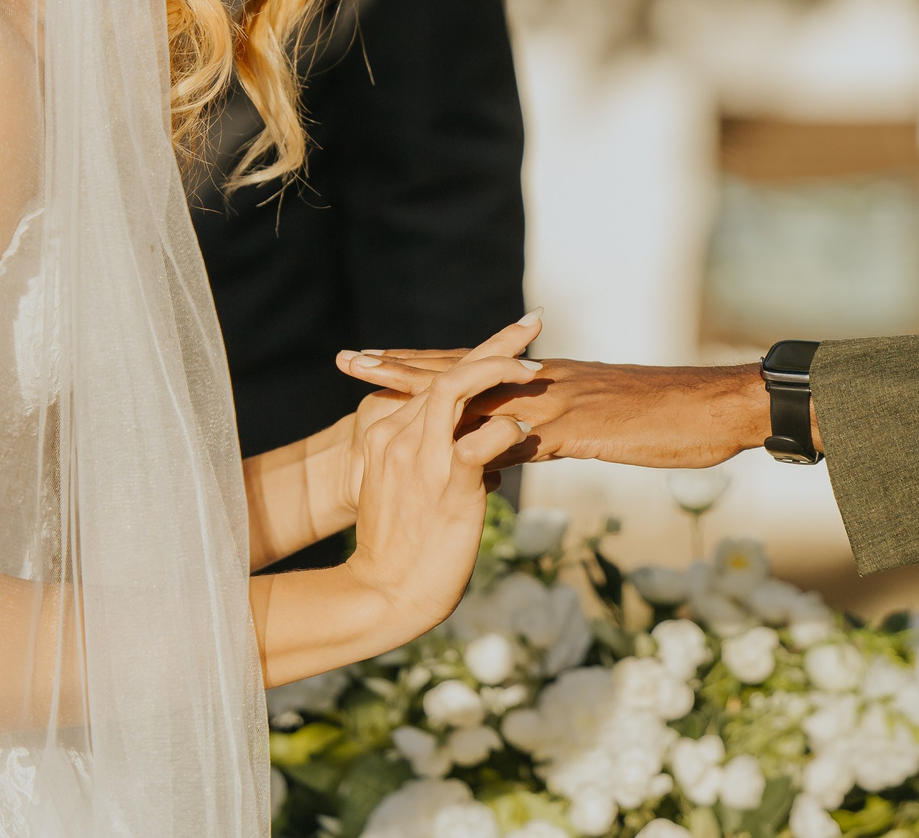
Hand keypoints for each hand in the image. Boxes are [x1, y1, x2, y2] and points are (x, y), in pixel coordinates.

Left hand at [337, 350, 774, 470]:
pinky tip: (450, 449)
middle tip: (348, 361)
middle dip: (401, 368)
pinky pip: (524, 434)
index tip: (371, 362)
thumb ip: (550, 431)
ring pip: (480, 393)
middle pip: (459, 371)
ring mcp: (561, 402)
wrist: (719, 409)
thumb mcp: (598, 425)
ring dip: (425, 392)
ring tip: (375, 388)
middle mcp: (546, 381)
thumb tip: (510, 447)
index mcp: (547, 380)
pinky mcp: (582, 428)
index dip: (420, 365)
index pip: (470, 368)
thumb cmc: (670, 418)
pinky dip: (485, 440)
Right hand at [343, 327, 539, 641]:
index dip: (475, 352)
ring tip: (534, 369)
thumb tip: (489, 446)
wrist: (385, 593)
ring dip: (498, 372)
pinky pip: (480, 440)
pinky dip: (507, 429)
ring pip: (456, 389)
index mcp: (389, 432)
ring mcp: (420, 458)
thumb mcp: (414, 488)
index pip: (435, 377)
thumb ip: (440, 458)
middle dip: (494, 344)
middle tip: (533, 324)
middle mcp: (400, 436)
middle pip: (448, 372)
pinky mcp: (446, 484)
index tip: (512, 332)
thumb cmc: (404, 546)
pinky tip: (526, 429)